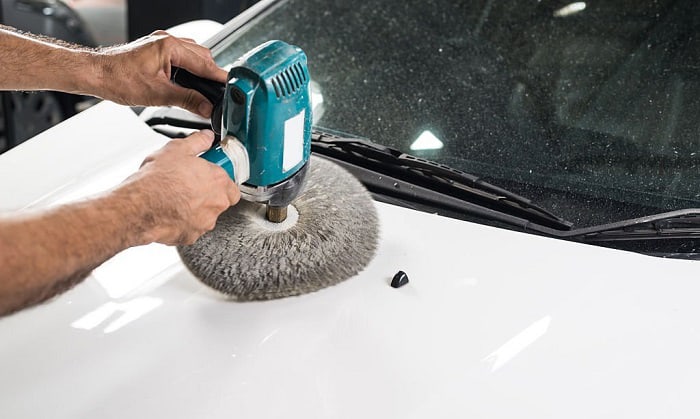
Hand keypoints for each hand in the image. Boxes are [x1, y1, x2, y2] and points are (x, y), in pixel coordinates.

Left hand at [94, 31, 226, 116]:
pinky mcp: (154, 50)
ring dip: (200, 70)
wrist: (95, 74)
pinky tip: (187, 81)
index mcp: (169, 46)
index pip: (204, 64)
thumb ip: (187, 100)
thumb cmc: (118, 79)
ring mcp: (159, 44)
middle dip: (211, 74)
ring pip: (191, 55)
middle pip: (202, 56)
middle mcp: (166, 41)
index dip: (219, 77)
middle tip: (219, 92)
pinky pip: (179, 56)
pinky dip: (187, 67)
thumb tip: (206, 107)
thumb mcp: (158, 94)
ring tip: (204, 89)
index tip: (231, 87)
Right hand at [122, 130, 239, 244]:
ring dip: (195, 209)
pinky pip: (190, 229)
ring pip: (205, 216)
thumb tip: (206, 137)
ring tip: (175, 198)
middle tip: (190, 186)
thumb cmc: (157, 180)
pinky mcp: (190, 236)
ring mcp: (204, 222)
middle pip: (220, 202)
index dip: (220, 182)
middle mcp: (216, 204)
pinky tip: (169, 212)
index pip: (232, 186)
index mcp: (218, 182)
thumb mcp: (177, 149)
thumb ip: (197, 142)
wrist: (138, 206)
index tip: (208, 176)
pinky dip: (182, 222)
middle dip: (208, 195)